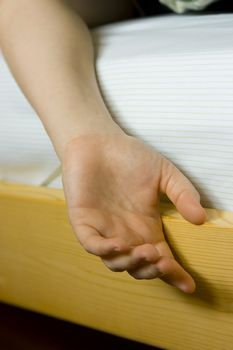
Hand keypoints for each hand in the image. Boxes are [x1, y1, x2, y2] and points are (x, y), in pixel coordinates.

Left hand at [62, 133, 205, 292]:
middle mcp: (126, 233)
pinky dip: (104, 250)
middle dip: (151, 271)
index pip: (161, 258)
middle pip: (138, 267)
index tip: (190, 284)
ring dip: (131, 263)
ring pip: (115, 262)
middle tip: (162, 261)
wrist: (99, 141)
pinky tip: (119, 244)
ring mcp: (104, 229)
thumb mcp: (164, 174)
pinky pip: (91, 244)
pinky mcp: (83, 221)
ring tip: (146, 252)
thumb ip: (182, 194)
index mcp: (146, 227)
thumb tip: (201, 218)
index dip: (174, 273)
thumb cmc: (130, 157)